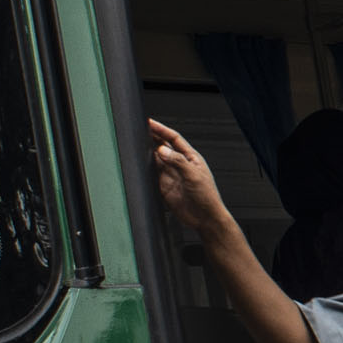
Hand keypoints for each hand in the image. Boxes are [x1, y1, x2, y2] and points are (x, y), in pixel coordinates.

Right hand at [145, 119, 235, 248]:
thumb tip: (162, 150)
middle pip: (163, 147)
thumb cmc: (208, 197)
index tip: (149, 123)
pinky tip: (138, 165)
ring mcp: (171, 175)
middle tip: (138, 131)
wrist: (205, 219)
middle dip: (151, 138)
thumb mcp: (194, 176)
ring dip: (146, 153)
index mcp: (190, 157)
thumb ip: (178, 162)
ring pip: (155, 160)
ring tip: (135, 145)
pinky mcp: (164, 187)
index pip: (174, 138)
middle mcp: (180, 164)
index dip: (161, 129)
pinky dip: (144, 170)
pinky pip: (151, 176)